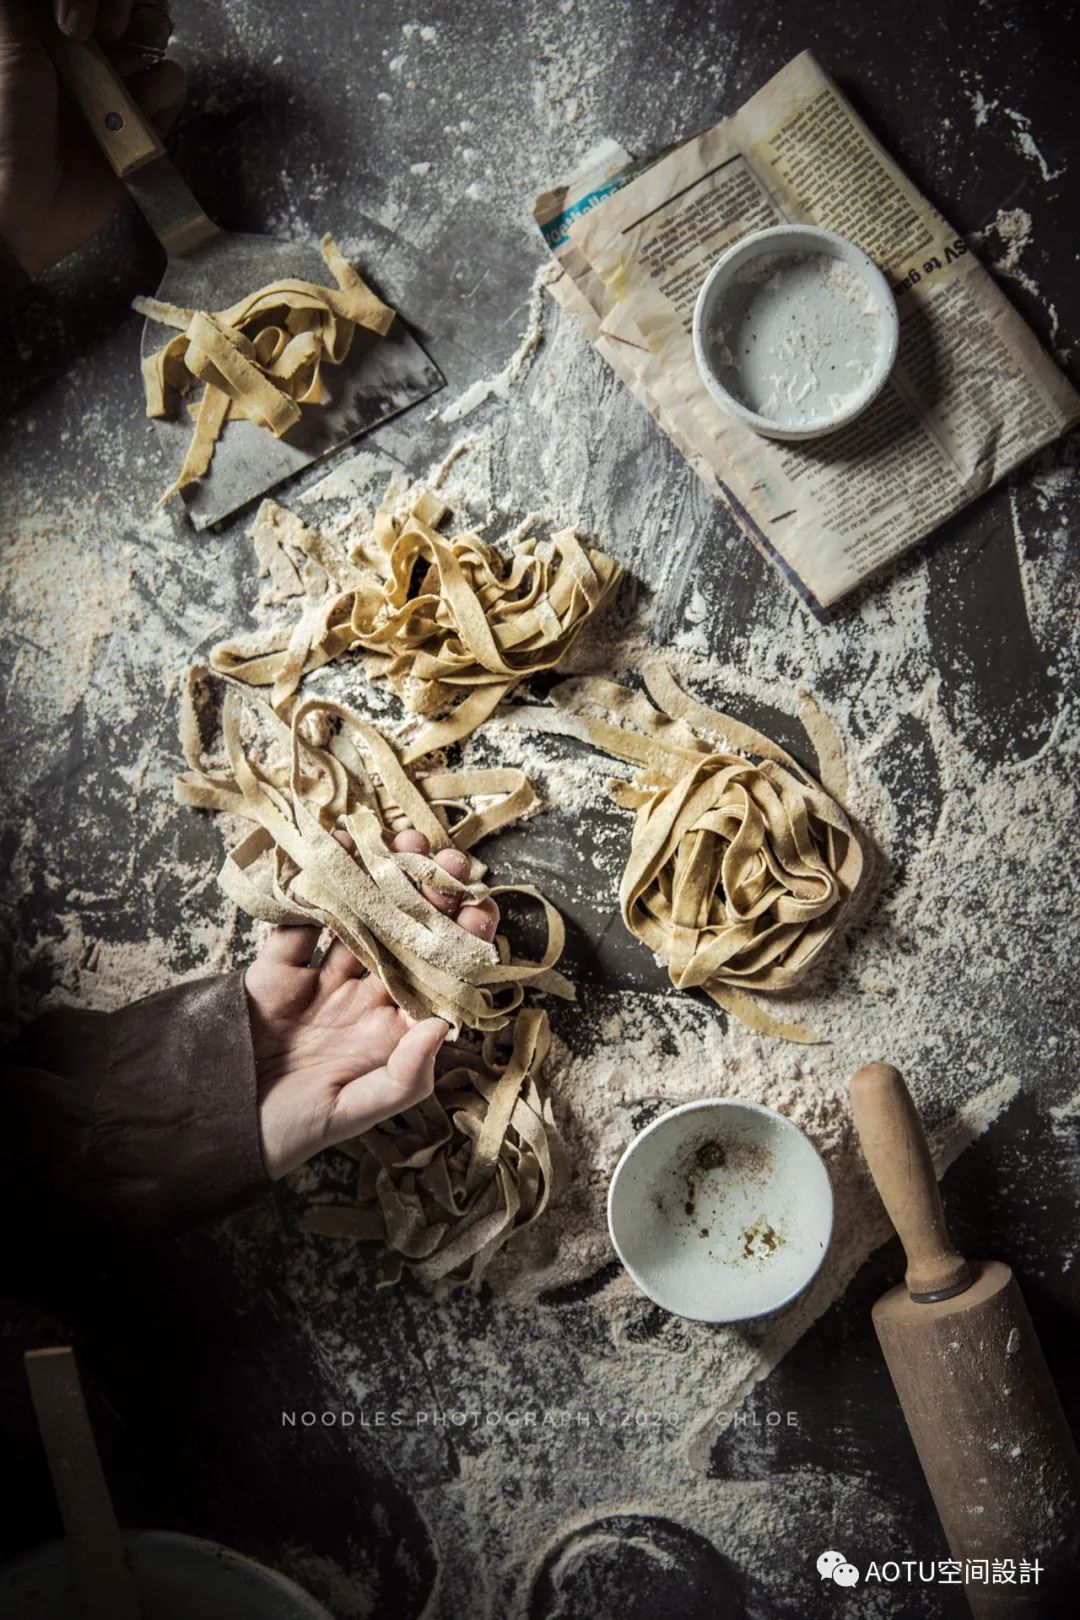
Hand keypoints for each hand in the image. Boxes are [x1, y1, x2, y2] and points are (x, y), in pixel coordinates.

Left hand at [0, 0, 185, 275]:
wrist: (27, 206)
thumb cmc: (7, 127)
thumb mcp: (8, 50)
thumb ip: (22, 11)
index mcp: (53, 25)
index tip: (72, 23)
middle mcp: (90, 47)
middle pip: (132, 5)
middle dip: (123, 11)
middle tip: (99, 39)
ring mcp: (120, 83)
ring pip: (156, 33)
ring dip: (143, 45)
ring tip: (119, 78)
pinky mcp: (146, 122)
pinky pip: (171, 84)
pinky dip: (160, 92)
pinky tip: (136, 114)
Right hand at [247, 829, 499, 1180]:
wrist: (212, 1127)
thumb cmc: (288, 1132)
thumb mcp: (354, 1113)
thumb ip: (404, 1075)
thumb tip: (445, 1025)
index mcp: (392, 1033)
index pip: (437, 978)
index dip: (460, 943)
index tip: (479, 908)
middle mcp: (363, 1000)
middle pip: (403, 938)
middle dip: (427, 896)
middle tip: (447, 858)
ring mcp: (320, 980)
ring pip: (358, 919)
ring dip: (380, 881)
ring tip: (404, 843)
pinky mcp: (276, 966)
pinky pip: (300, 920)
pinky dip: (316, 886)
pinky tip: (338, 852)